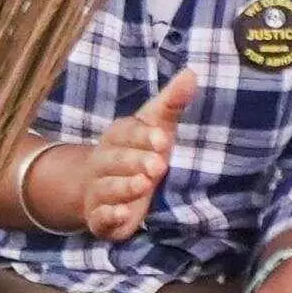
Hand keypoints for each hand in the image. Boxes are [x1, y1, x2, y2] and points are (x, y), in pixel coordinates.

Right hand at [75, 71, 194, 241]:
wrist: (99, 187)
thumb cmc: (138, 151)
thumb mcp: (155, 127)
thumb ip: (171, 103)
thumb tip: (192, 73)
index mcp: (116, 137)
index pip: (125, 132)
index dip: (142, 136)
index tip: (162, 138)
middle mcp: (103, 163)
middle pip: (115, 160)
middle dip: (135, 162)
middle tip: (159, 165)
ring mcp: (99, 191)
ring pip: (107, 189)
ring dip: (124, 188)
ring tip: (144, 185)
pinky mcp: (100, 219)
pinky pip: (100, 219)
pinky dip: (109, 217)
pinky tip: (122, 215)